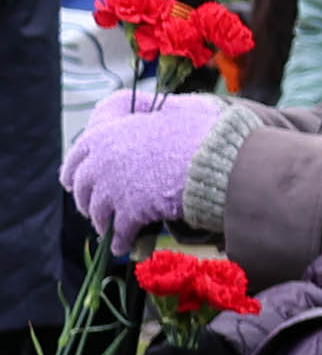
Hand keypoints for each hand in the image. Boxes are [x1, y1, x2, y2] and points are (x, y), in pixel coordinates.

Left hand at [61, 91, 229, 246]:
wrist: (216, 160)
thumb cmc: (200, 131)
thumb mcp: (173, 110)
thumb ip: (151, 113)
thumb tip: (153, 108)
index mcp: (105, 135)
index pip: (75, 156)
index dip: (73, 171)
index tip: (73, 181)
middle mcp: (101, 163)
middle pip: (83, 188)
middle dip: (86, 200)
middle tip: (92, 208)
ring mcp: (113, 189)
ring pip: (97, 212)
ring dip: (102, 222)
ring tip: (109, 230)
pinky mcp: (130, 212)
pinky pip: (118, 232)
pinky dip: (120, 241)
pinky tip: (122, 246)